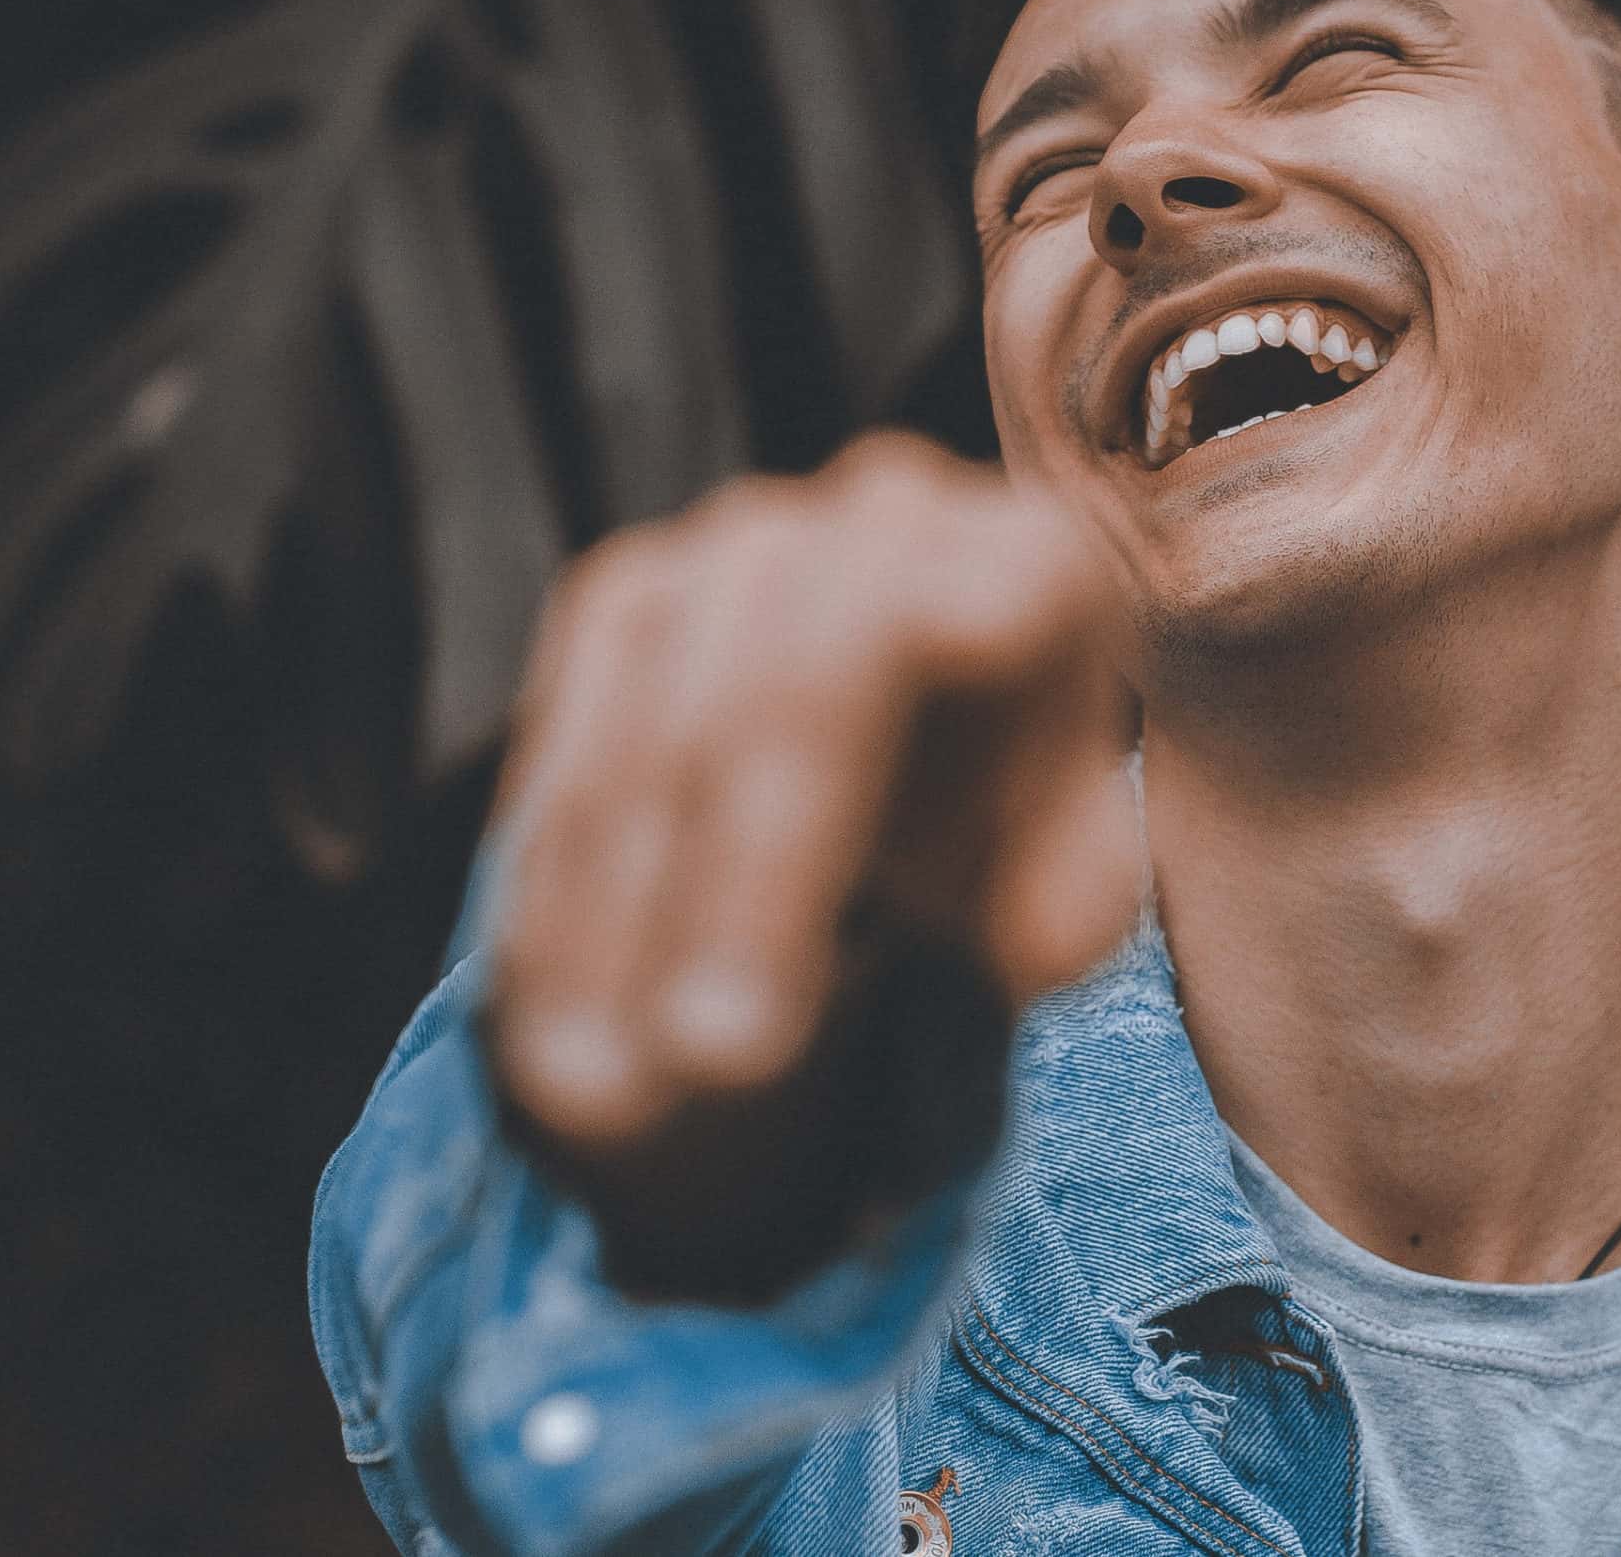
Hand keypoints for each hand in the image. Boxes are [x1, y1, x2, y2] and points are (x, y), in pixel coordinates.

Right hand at [480, 433, 1138, 1295]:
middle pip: (758, 702)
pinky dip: (557, 905)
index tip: (750, 1033)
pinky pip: (566, 757)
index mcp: (1023, 561)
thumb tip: (1035, 942)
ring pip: (643, 743)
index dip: (789, 852)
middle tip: (693, 1078)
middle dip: (717, 901)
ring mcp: (742, 548)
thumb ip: (1068, 904)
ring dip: (606, 931)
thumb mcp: (1071, 875)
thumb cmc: (1024, 819)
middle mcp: (880, 515)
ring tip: (595, 1105)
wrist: (949, 741)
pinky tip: (550, 1030)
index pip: (879, 666)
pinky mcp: (634, 598)